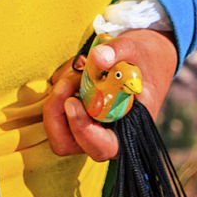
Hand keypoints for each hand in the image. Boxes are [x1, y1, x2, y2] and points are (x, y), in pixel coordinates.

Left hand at [43, 29, 177, 161]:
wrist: (143, 56)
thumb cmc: (143, 58)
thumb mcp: (134, 49)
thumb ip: (117, 52)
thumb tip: (98, 58)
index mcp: (127, 130)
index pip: (102, 147)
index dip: (82, 130)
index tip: (72, 102)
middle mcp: (103, 133)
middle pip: (66, 142)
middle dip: (57, 111)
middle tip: (69, 79)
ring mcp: (86, 125)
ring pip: (55, 125)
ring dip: (55, 97)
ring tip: (76, 71)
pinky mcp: (73, 112)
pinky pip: (52, 106)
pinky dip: (56, 87)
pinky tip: (74, 70)